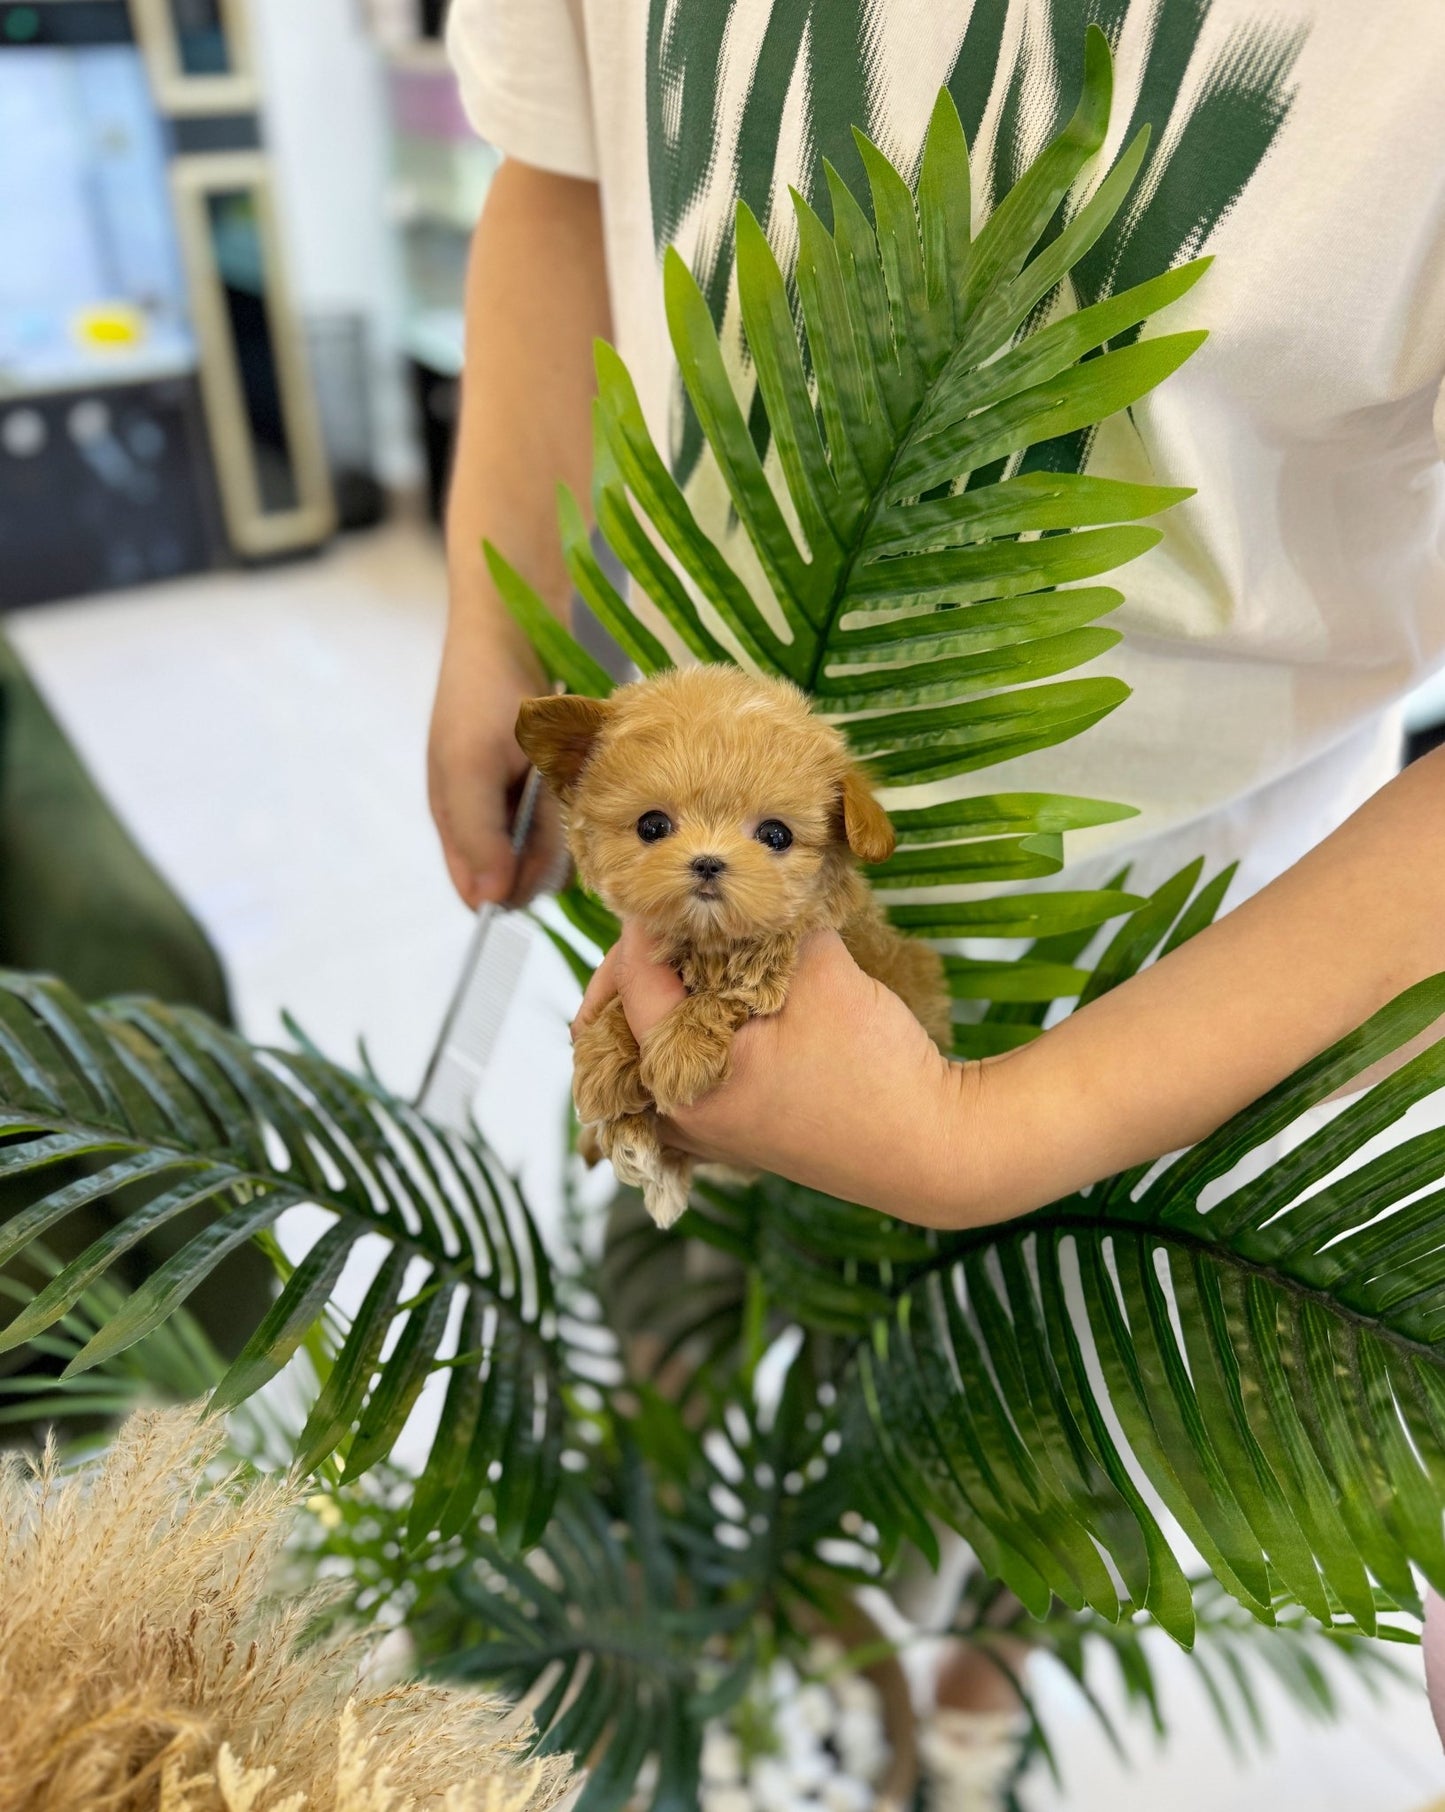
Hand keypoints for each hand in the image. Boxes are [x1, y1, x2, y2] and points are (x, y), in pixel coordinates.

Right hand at [427, 610, 564, 907]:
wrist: (512, 622)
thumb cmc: (484, 693)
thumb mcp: (471, 767)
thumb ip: (478, 835)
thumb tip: (489, 903)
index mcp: (454, 816)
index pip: (478, 889)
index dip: (508, 894)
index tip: (543, 875)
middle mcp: (486, 812)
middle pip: (519, 872)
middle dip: (542, 860)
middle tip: (559, 817)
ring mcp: (518, 793)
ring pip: (549, 846)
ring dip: (564, 833)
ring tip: (570, 790)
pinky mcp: (550, 774)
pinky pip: (567, 813)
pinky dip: (577, 807)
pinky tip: (585, 782)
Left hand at [573, 921, 994, 1225]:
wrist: (930, 1151)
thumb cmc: (873, 1071)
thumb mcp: (822, 977)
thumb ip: (773, 926)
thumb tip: (747, 885)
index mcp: (680, 1076)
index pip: (632, 979)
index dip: (648, 921)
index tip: (673, 885)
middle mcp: (676, 1114)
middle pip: (615, 1025)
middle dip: (637, 963)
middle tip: (669, 920)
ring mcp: (702, 1131)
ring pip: (643, 1053)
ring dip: (656, 1001)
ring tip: (684, 957)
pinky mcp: (732, 1133)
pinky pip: (678, 1077)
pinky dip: (683, 1035)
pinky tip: (715, 1001)